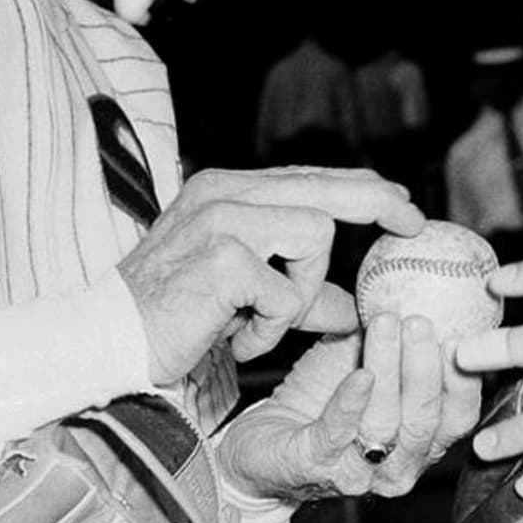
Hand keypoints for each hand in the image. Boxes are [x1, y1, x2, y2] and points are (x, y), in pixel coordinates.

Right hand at [117, 167, 422, 382]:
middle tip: (413, 221)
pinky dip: (272, 326)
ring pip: (315, 237)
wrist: (109, 343)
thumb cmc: (172, 318)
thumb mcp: (244, 299)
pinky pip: (288, 292)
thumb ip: (297, 295)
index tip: (403, 205)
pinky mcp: (224, 258)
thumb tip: (351, 309)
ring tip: (258, 324)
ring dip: (299, 294)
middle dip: (376, 202)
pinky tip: (236, 339)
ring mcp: (222, 219)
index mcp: (226, 191)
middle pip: (324, 187)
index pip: (308, 178)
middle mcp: (224, 193)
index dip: (360, 190)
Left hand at [215, 313, 484, 501]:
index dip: (464, 381)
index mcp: (421, 444)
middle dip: (424, 368)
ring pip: (384, 423)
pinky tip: (359, 374)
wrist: (260, 446)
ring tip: (383, 325)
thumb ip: (390, 339)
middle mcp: (399, 468)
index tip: (461, 337)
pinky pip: (336, 434)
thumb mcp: (361, 365)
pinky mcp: (315, 467)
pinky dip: (350, 402)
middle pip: (424, 419)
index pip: (458, 418)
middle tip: (418, 322)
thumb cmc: (320, 404)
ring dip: (388, 370)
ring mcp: (358, 474)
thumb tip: (409, 283)